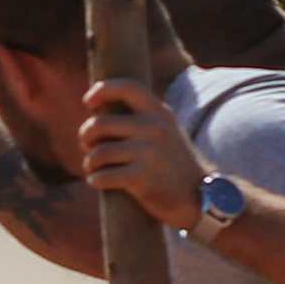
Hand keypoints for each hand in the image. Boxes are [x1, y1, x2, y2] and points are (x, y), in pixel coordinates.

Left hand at [78, 78, 207, 227]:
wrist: (198, 197)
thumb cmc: (173, 164)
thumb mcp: (165, 132)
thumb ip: (141, 119)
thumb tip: (97, 111)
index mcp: (160, 113)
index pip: (128, 87)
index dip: (102, 90)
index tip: (88, 101)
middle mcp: (154, 128)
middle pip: (99, 123)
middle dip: (86, 137)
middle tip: (88, 147)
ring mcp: (148, 153)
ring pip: (98, 153)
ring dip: (90, 163)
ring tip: (95, 169)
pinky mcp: (141, 178)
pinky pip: (102, 176)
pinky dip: (95, 180)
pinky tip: (99, 182)